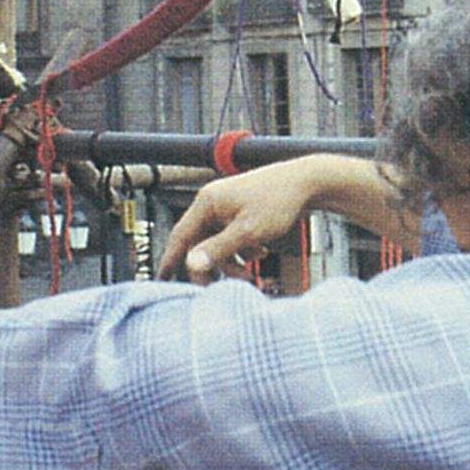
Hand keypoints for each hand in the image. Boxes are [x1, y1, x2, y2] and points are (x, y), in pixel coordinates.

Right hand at [159, 153, 411, 282]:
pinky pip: (232, 238)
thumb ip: (218, 250)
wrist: (308, 181)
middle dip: (211, 266)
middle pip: (199, 243)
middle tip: (218, 288)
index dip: (170, 260)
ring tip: (250, 273)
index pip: (180, 236)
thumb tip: (191, 265)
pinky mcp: (241, 211)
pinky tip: (260, 253)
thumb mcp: (248, 232)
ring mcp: (227, 206)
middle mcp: (212, 202)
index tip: (161, 281)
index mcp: (207, 202)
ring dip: (231, 261)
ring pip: (217, 243)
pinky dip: (243, 251)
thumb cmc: (278, 201)